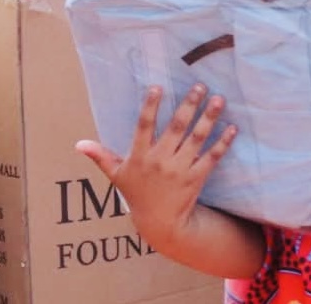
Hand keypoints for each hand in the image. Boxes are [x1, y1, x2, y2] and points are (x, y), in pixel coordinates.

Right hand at [76, 85, 236, 253]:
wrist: (160, 224)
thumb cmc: (137, 194)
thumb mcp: (116, 176)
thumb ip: (101, 157)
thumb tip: (78, 144)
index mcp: (139, 157)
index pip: (144, 126)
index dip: (150, 107)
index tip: (157, 87)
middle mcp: (160, 161)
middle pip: (176, 128)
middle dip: (188, 105)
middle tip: (200, 86)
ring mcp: (179, 169)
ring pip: (196, 139)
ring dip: (208, 118)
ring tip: (219, 100)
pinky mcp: (196, 177)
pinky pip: (212, 157)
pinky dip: (222, 143)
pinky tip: (232, 128)